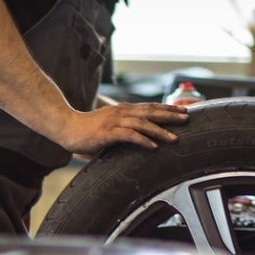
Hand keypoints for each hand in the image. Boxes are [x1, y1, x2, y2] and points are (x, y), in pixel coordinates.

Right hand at [58, 102, 189, 155]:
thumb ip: (123, 131)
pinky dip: (143, 141)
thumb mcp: (109, 128)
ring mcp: (115, 121)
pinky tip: (153, 147)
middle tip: (187, 119)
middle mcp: (122, 112)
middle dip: (170, 116)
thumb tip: (137, 140)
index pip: (150, 107)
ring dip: (160, 131)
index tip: (183, 111)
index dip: (167, 109)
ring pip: (143, 124)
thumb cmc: (87, 131)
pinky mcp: (108, 132)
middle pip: (151, 112)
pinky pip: (129, 136)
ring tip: (174, 138)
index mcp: (123, 110)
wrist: (67, 128)